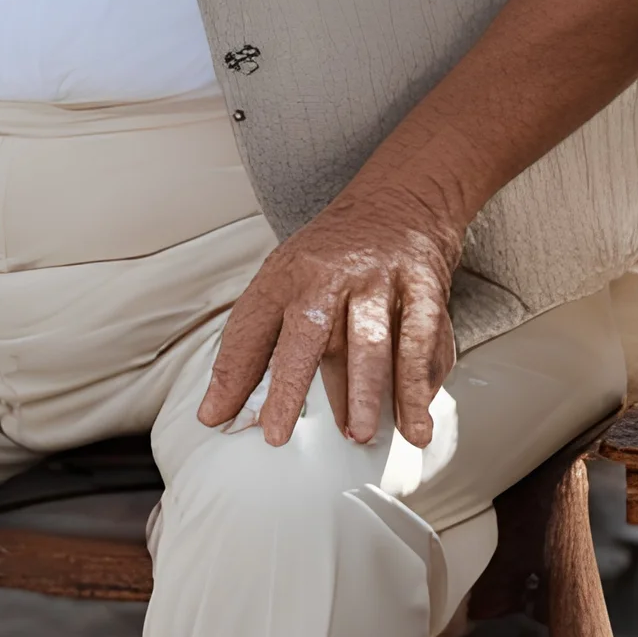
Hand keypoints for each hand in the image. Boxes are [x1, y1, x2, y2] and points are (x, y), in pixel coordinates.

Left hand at [199, 175, 460, 451]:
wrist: (400, 201)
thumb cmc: (333, 259)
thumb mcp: (284, 284)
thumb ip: (250, 347)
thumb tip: (213, 412)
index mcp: (289, 273)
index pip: (252, 324)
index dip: (234, 372)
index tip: (218, 416)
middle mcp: (332, 274)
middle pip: (308, 332)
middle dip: (290, 384)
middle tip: (278, 434)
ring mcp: (381, 280)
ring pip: (371, 341)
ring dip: (364, 392)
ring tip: (358, 435)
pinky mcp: (425, 290)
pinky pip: (422, 343)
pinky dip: (419, 388)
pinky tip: (416, 423)